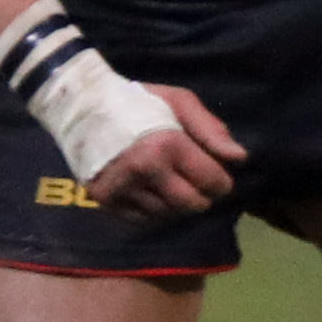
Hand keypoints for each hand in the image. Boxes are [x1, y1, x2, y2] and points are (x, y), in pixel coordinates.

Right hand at [86, 85, 243, 221]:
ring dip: (176, 204)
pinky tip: (152, 192)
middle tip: (196, 184)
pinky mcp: (104, 199)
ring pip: (168, 214)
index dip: (221, 183)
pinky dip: (154, 211)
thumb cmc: (139, 102)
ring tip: (171, 184)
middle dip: (202, 197)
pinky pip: (142, 220)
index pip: (211, 181)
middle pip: (192, 204)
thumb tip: (239, 158)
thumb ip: (211, 130)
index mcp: (166, 144)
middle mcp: (144, 169)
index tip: (218, 178)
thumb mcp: (180, 101)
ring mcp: (121, 187)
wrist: (81, 106)